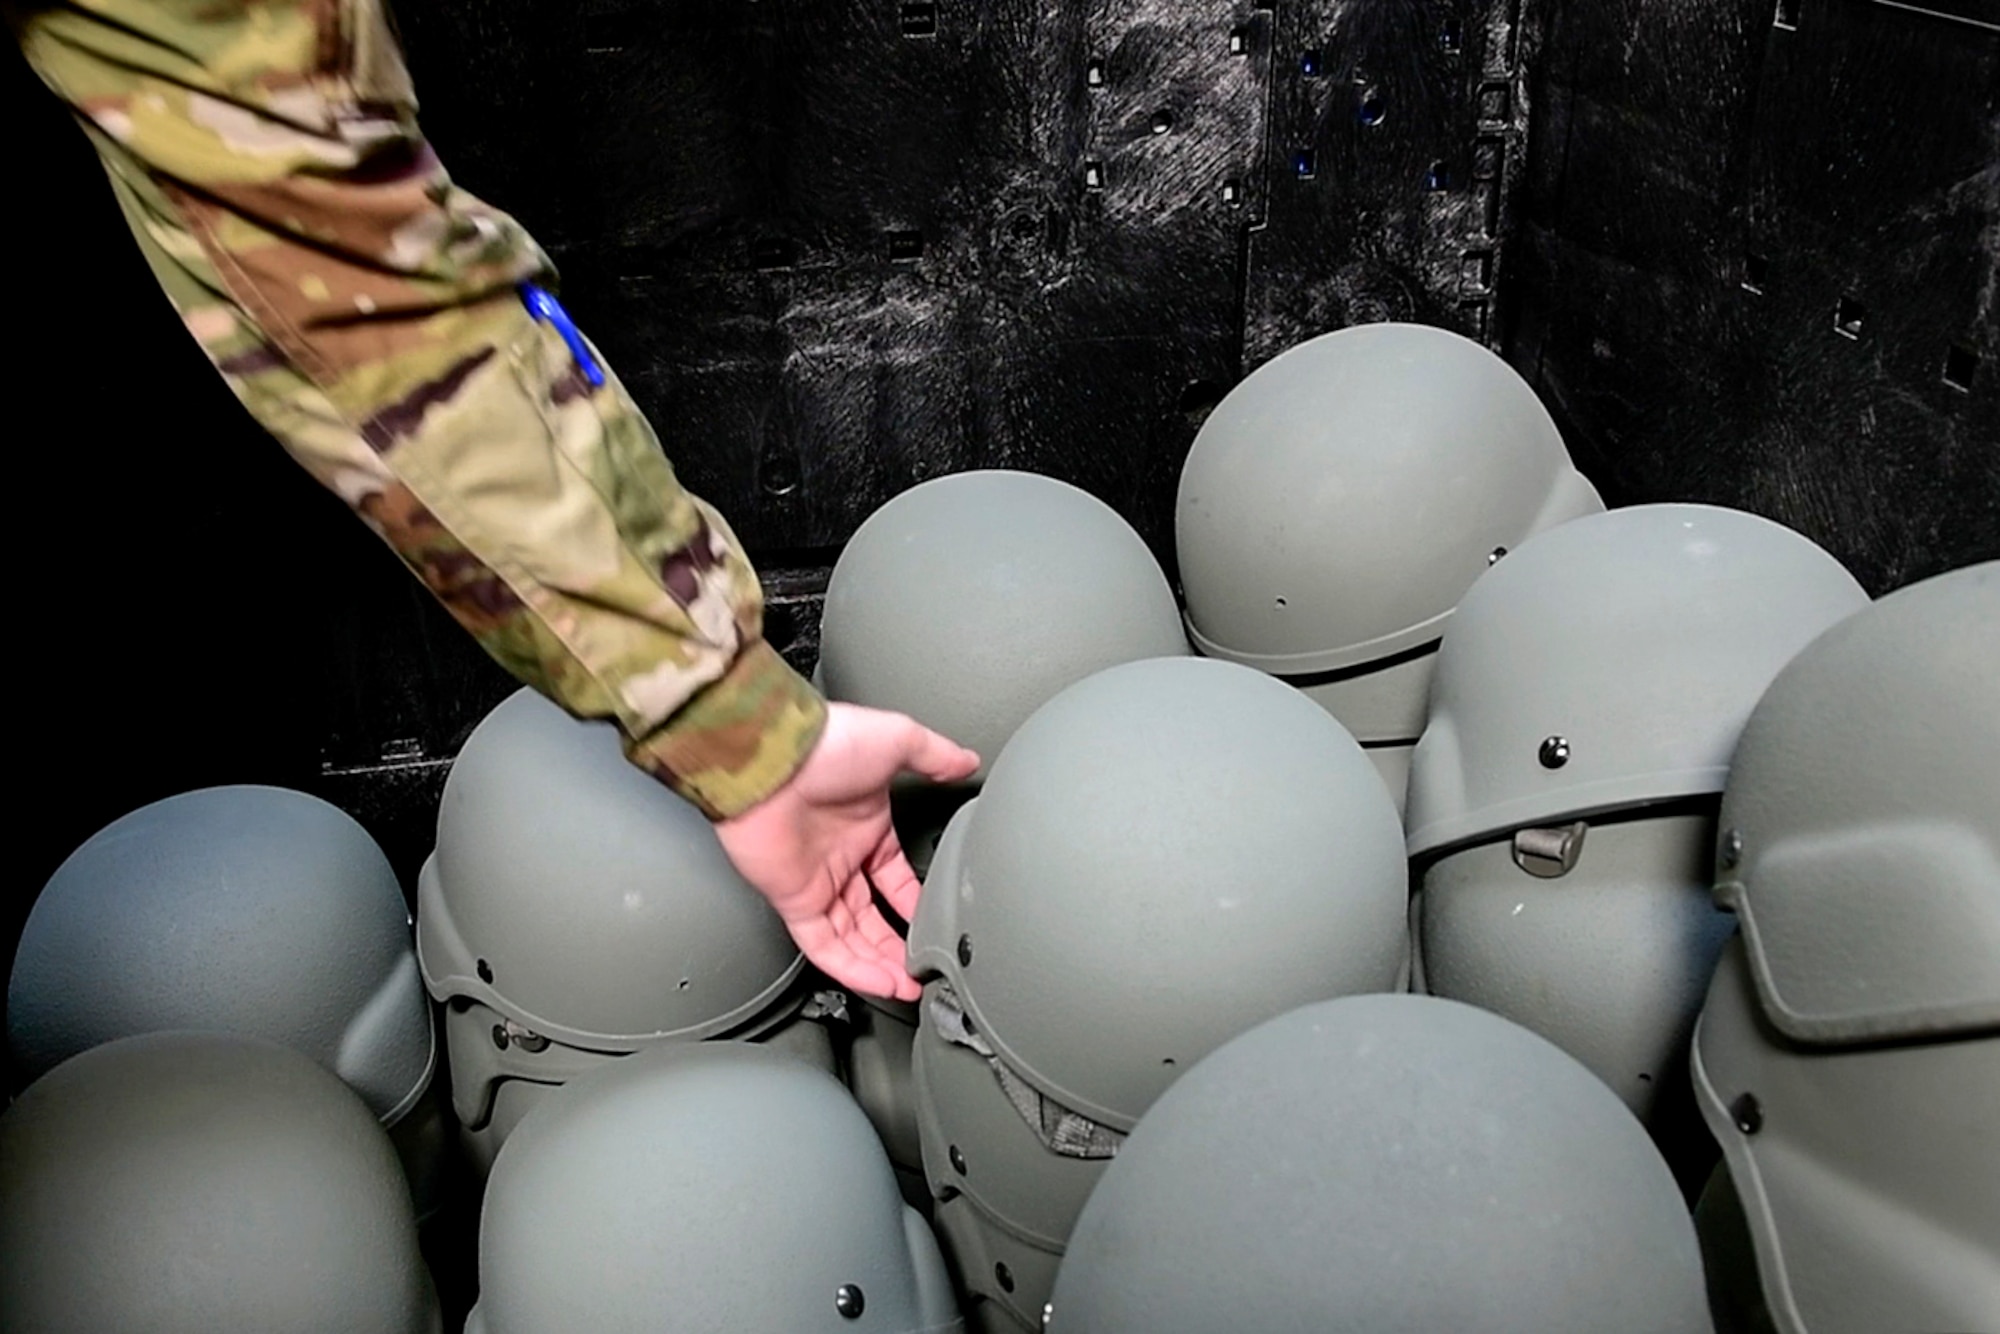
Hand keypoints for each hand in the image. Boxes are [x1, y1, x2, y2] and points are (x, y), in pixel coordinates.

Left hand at [715, 703, 978, 1000]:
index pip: (895, 877)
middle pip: (872, 915)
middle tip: (924, 968)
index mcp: (866, 825)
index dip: (915, 903)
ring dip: (879, 965)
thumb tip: (966, 760)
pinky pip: (822, 945)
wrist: (771, 758)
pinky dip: (850, 967)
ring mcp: (816, 880)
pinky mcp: (793, 899)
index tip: (936, 923)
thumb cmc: (824, 743)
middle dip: (898, 945)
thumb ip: (935, 755)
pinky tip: (879, 982)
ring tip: (909, 986)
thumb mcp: (898, 739)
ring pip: (850, 937)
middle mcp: (840, 856)